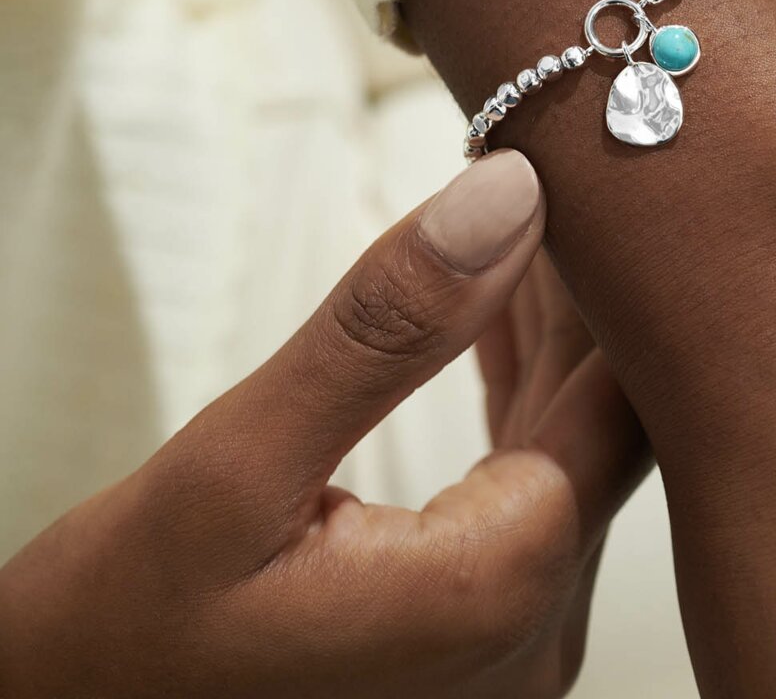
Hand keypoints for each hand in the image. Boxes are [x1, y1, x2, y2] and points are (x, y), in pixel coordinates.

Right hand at [0, 150, 646, 697]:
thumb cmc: (119, 634)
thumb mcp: (234, 466)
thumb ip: (385, 330)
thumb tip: (511, 195)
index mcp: (502, 588)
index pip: (628, 396)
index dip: (623, 274)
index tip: (593, 168)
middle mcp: (537, 629)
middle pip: (610, 419)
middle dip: (589, 290)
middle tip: (560, 168)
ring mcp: (511, 636)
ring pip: (573, 443)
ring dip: (552, 331)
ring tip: (531, 214)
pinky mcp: (474, 621)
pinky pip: (527, 478)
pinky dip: (517, 388)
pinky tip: (500, 308)